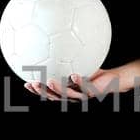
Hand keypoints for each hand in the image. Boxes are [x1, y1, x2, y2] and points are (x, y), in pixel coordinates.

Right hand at [24, 63, 139, 101]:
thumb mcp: (77, 63)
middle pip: (54, 97)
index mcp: (66, 91)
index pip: (48, 92)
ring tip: (48, 81)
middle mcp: (73, 96)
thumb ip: (65, 57)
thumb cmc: (94, 71)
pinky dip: (79, 82)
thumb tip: (54, 42)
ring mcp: (83, 96)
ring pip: (67, 95)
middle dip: (42, 92)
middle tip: (32, 84)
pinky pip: (85, 88)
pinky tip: (73, 75)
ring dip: (57, 89)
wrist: (114, 79)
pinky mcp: (94, 94)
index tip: (26, 84)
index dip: (37, 90)